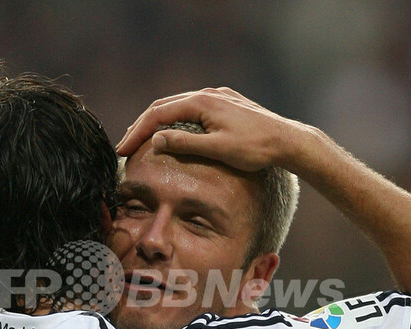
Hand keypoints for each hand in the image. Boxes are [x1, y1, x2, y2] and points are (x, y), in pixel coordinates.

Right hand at [116, 87, 313, 172]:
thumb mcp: (217, 150)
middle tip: (125, 147)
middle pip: (164, 107)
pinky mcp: (227, 104)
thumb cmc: (255, 149)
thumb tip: (156, 139)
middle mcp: (207, 94)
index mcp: (201, 103)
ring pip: (178, 107)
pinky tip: (172, 133)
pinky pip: (193, 109)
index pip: (157, 114)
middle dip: (141, 127)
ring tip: (142, 141)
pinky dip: (175, 121)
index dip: (137, 132)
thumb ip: (185, 143)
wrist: (288, 141)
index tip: (122, 151)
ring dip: (157, 123)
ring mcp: (218, 97)